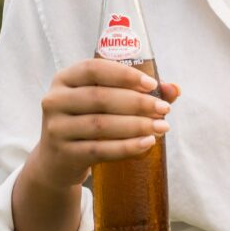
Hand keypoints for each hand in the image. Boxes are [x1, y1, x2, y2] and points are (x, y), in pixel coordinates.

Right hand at [22, 58, 177, 192]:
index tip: (152, 85)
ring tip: (161, 127)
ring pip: (101, 124)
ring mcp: (56, 128)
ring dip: (136, 126)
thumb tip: (174, 89)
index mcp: (64, 79)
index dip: (124, 75)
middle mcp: (55, 100)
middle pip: (100, 98)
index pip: (94, 69)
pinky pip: (100, 149)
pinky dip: (126, 147)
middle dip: (137, 103)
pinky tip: (147, 143)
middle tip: (164, 110)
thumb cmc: (86, 122)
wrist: (56, 161)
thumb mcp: (102, 102)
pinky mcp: (64, 154)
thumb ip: (136, 91)